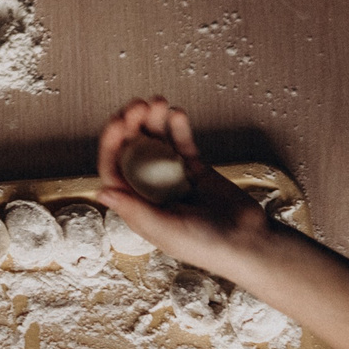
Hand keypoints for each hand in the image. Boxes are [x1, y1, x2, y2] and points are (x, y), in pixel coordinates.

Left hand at [95, 97, 279, 282]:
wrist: (249, 243)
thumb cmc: (205, 247)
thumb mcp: (166, 230)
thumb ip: (135, 210)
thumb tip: (100, 191)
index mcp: (138, 205)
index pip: (115, 169)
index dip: (112, 144)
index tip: (118, 121)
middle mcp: (151, 189)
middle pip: (133, 150)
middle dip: (133, 125)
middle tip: (140, 104)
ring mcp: (173, 177)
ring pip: (157, 142)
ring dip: (155, 121)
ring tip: (159, 102)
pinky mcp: (195, 169)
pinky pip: (182, 144)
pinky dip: (178, 128)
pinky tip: (177, 113)